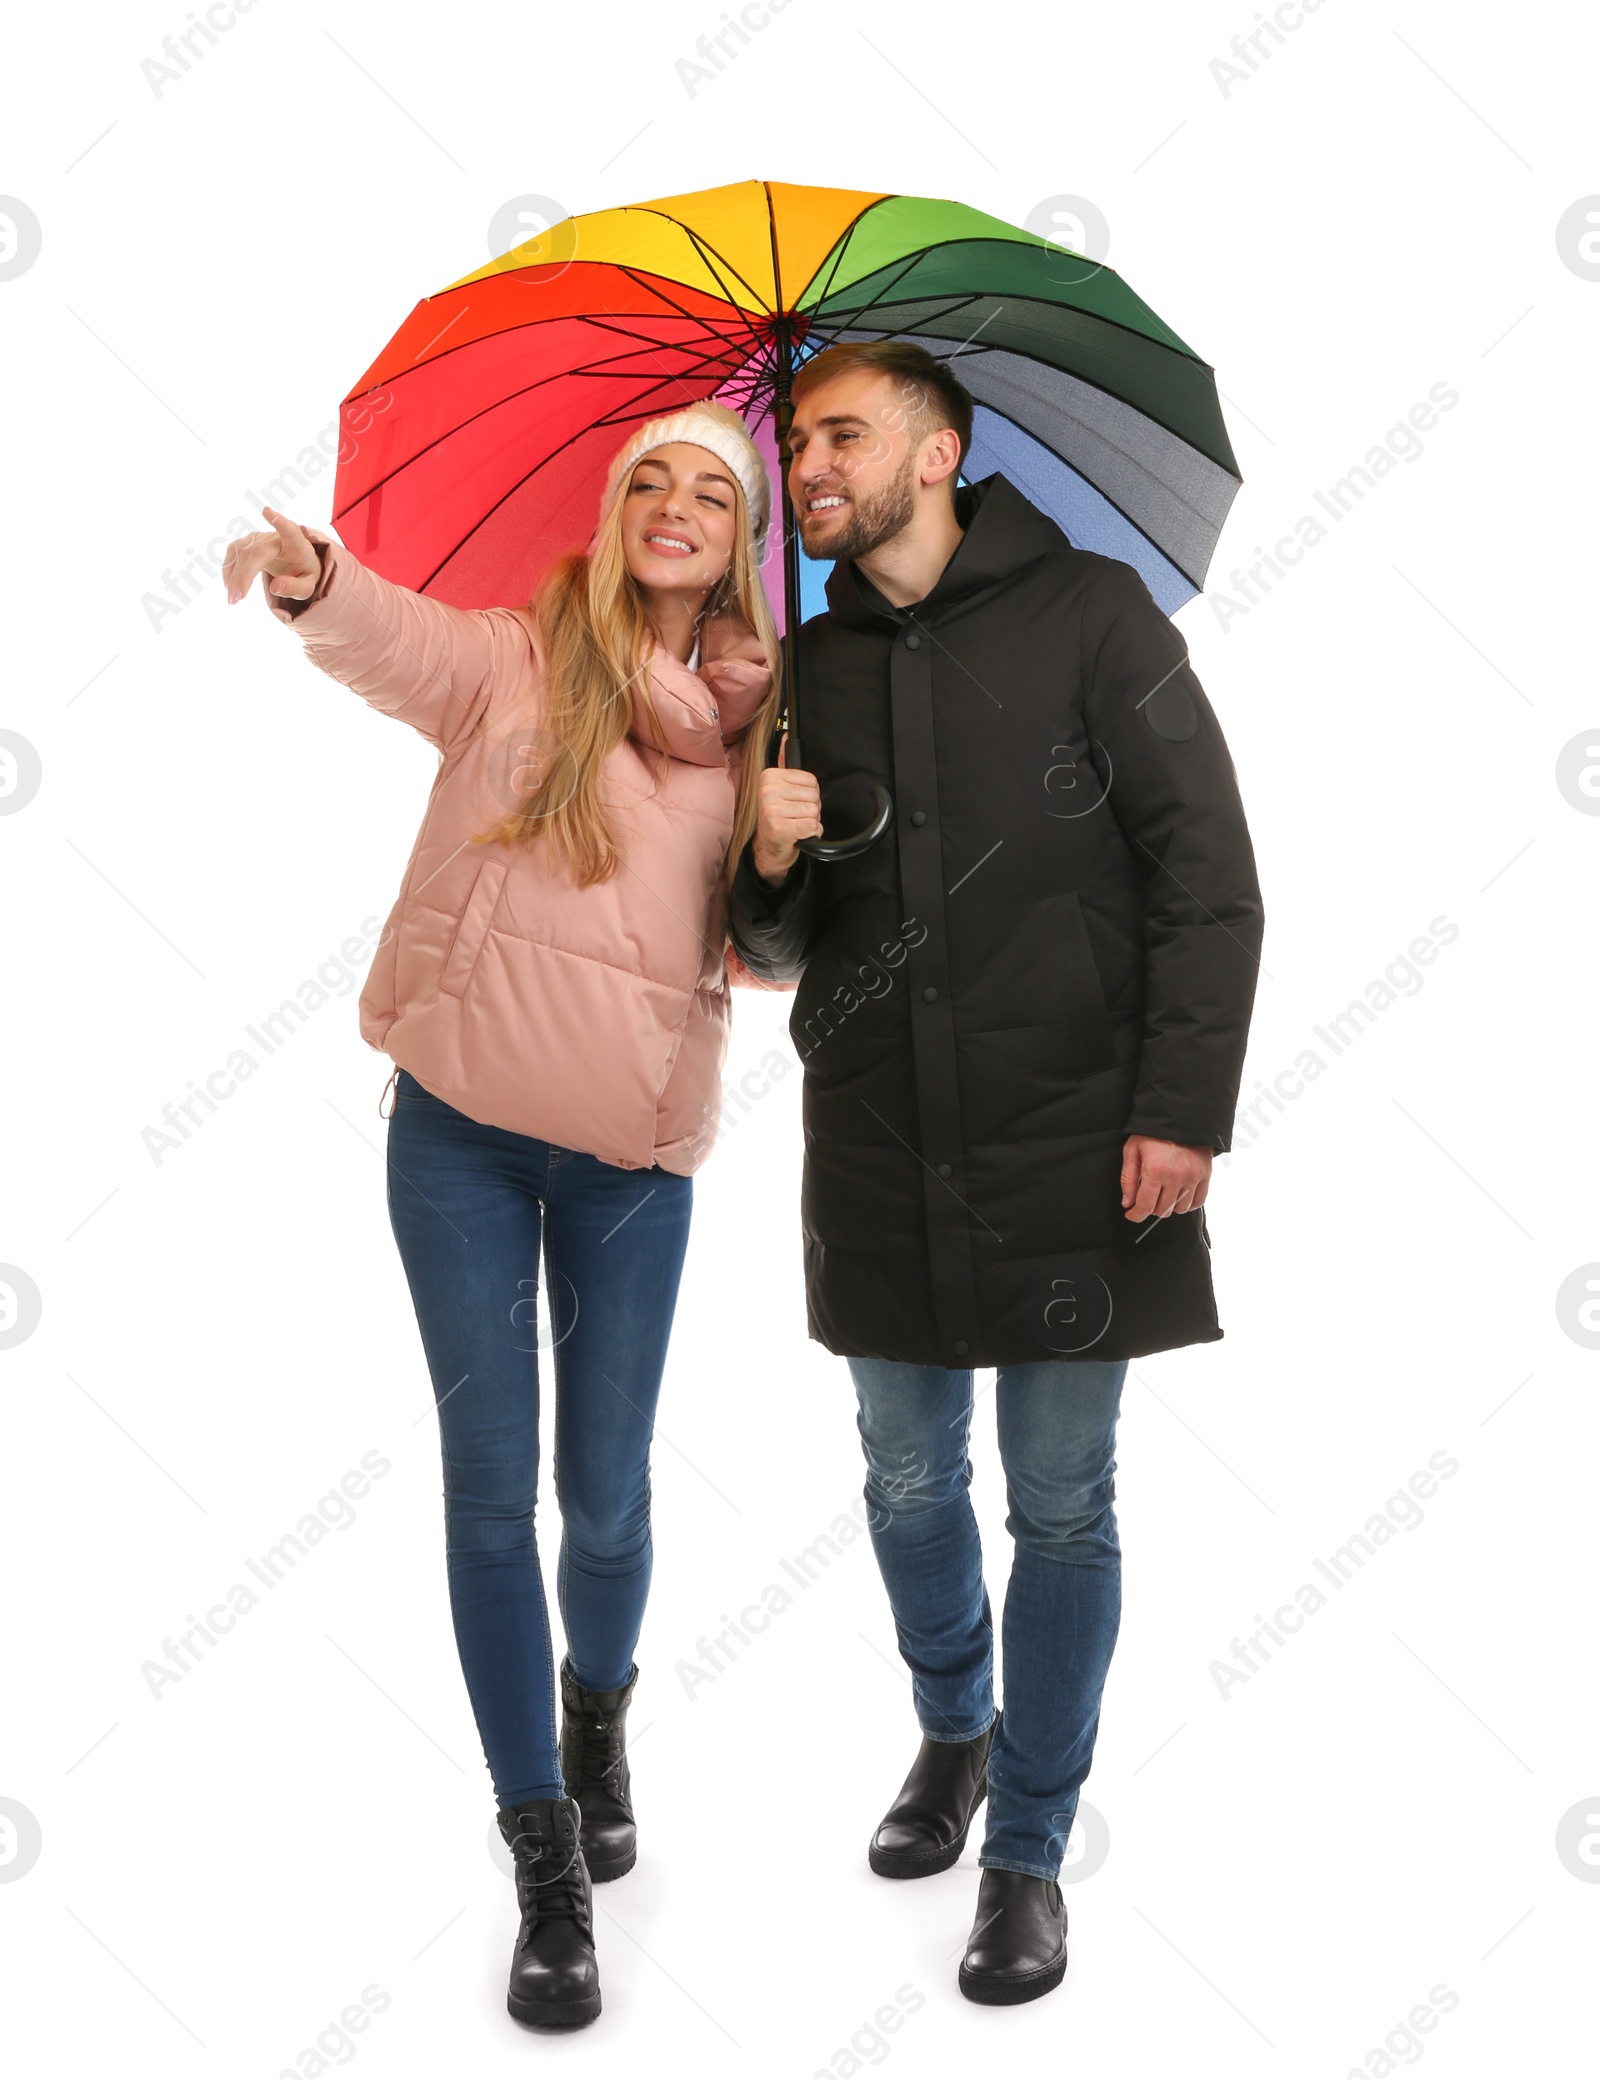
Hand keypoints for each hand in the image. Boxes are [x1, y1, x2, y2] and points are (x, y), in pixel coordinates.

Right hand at [221, 505, 321, 605]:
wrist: (298, 563)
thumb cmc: (304, 573)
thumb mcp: (307, 586)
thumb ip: (295, 587)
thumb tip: (275, 587)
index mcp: (296, 544)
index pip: (289, 530)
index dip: (279, 521)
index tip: (266, 511)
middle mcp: (275, 537)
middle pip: (256, 552)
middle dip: (243, 576)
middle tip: (236, 599)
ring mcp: (260, 537)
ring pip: (241, 552)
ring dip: (232, 575)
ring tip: (232, 599)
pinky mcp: (249, 541)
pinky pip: (234, 551)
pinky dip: (229, 568)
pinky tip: (229, 586)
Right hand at [753, 735, 821, 883]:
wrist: (769, 847)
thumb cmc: (778, 816)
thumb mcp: (779, 787)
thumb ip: (785, 761)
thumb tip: (787, 734)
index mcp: (769, 777)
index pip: (811, 780)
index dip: (810, 794)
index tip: (795, 802)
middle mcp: (767, 791)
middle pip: (814, 796)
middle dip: (810, 809)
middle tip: (795, 816)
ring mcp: (772, 810)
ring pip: (814, 812)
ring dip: (810, 822)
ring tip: (795, 824)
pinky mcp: (780, 828)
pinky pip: (812, 826)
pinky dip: (811, 833)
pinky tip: (798, 835)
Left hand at [1120, 1135, 1211, 1221]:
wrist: (1180, 1114)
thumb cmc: (1152, 1131)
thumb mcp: (1132, 1150)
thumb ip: (1128, 1179)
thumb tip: (1128, 1203)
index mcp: (1155, 1170)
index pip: (1145, 1206)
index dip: (1136, 1215)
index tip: (1131, 1214)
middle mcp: (1176, 1176)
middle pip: (1162, 1210)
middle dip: (1150, 1208)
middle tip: (1146, 1198)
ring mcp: (1193, 1176)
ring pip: (1180, 1209)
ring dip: (1169, 1207)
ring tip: (1162, 1195)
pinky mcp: (1205, 1174)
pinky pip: (1198, 1201)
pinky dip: (1188, 1204)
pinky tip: (1179, 1197)